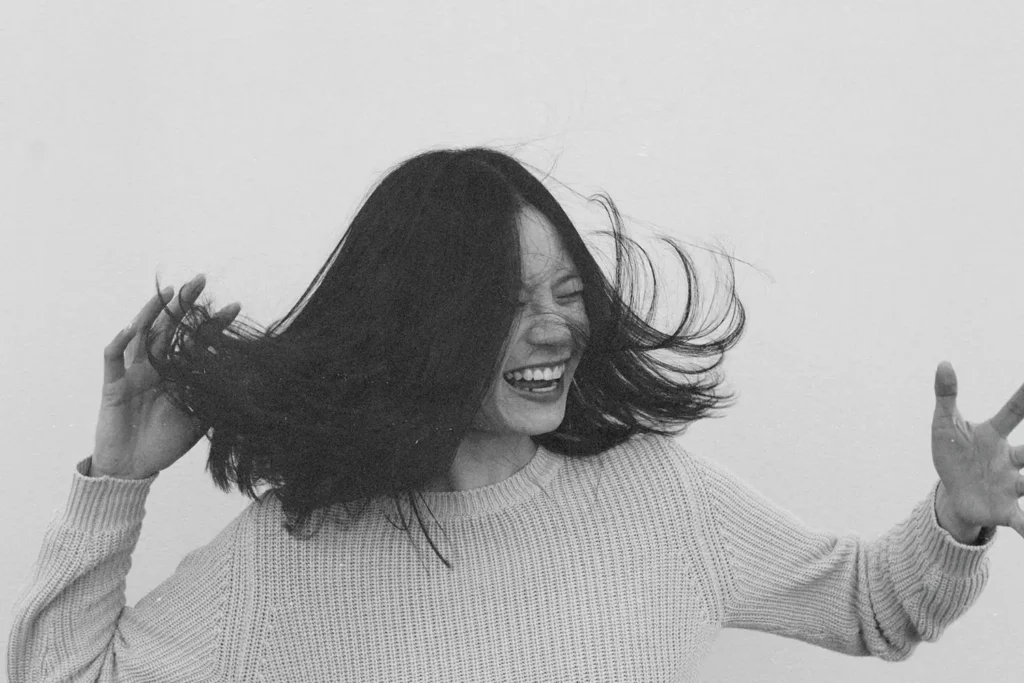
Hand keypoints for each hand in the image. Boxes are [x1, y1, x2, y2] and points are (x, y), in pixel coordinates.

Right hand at [91, 275, 240, 479]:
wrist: (134, 468)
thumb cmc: (166, 443)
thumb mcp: (200, 419)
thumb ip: (218, 398)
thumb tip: (253, 381)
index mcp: (177, 373)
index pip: (197, 340)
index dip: (215, 323)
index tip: (238, 306)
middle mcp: (155, 367)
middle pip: (169, 327)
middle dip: (184, 304)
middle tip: (201, 280)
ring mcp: (133, 374)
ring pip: (141, 335)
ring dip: (153, 311)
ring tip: (169, 292)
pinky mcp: (112, 387)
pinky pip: (112, 361)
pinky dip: (118, 343)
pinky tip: (129, 328)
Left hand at [932, 361, 1023, 541]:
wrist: (954, 492)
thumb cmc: (953, 453)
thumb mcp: (945, 424)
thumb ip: (946, 395)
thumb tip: (944, 363)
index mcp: (994, 434)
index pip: (1015, 412)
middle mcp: (1010, 458)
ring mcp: (1011, 484)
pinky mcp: (1005, 509)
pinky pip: (1022, 519)